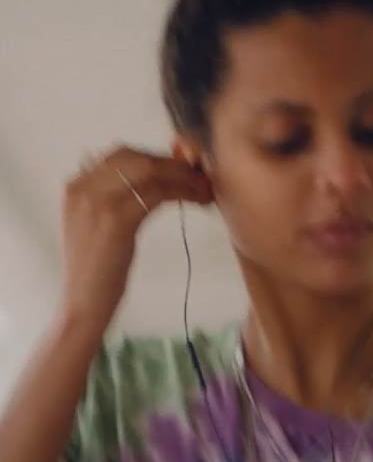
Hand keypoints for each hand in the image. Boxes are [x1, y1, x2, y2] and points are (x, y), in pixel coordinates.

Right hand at [60, 145, 213, 334]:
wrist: (84, 305)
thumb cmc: (97, 274)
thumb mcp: (97, 228)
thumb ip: (113, 201)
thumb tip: (149, 182)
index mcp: (77, 186)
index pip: (121, 156)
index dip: (156, 158)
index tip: (182, 169)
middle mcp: (83, 186)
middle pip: (136, 157)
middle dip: (172, 164)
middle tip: (199, 176)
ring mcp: (97, 200)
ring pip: (149, 170)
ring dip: (183, 176)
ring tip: (205, 189)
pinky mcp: (116, 219)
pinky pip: (157, 193)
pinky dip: (183, 191)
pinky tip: (198, 199)